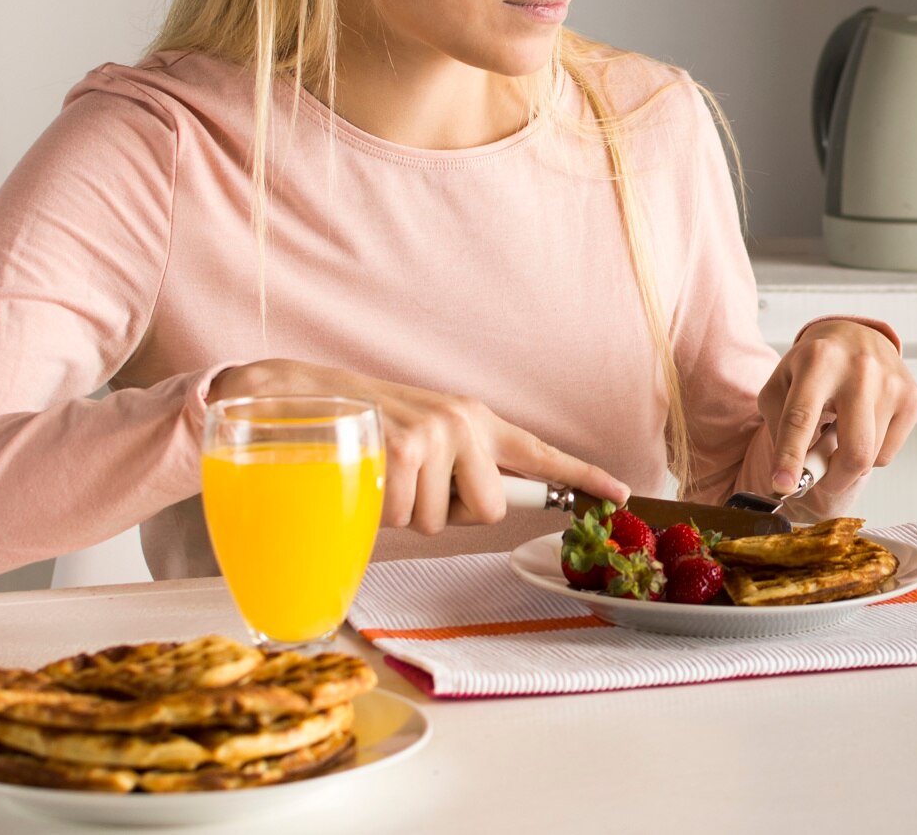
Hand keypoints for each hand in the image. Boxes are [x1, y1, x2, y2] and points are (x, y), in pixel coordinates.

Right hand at [211, 360, 627, 534]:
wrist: (294, 394)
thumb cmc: (360, 428)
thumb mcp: (420, 438)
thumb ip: (461, 465)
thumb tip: (492, 505)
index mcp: (473, 418)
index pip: (538, 453)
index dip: (583, 479)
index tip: (622, 495)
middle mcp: (462, 421)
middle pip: (491, 509)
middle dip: (450, 514)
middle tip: (411, 487)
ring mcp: (434, 433)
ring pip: (442, 521)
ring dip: (407, 514)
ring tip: (380, 477)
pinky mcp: (403, 450)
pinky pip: (409, 518)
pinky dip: (382, 514)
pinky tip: (366, 479)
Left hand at [756, 321, 916, 495]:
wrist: (854, 334)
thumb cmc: (813, 366)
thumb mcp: (781, 384)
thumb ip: (779, 426)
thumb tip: (795, 474)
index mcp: (818, 361)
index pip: (801, 417)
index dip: (790, 457)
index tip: (782, 486)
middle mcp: (859, 369)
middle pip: (854, 450)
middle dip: (834, 480)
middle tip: (820, 480)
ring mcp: (891, 382)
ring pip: (871, 457)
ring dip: (848, 462)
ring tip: (839, 434)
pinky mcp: (912, 396)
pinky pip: (887, 453)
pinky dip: (870, 453)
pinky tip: (861, 426)